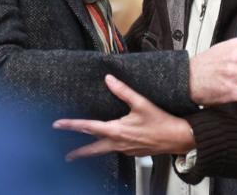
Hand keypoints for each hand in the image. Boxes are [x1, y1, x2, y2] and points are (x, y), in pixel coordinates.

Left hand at [53, 75, 195, 160]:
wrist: (178, 138)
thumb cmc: (162, 123)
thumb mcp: (141, 103)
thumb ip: (123, 91)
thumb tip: (110, 80)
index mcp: (117, 131)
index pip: (88, 128)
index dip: (71, 125)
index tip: (58, 125)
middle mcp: (119, 143)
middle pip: (93, 149)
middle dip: (78, 152)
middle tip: (67, 156)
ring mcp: (126, 149)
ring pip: (104, 150)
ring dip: (92, 150)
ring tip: (83, 151)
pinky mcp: (133, 152)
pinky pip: (116, 150)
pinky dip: (108, 148)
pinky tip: (110, 143)